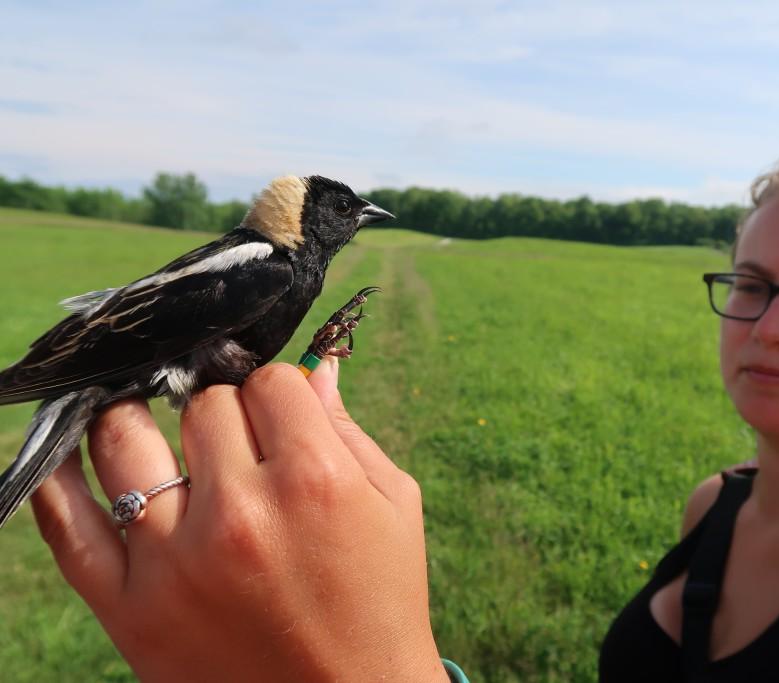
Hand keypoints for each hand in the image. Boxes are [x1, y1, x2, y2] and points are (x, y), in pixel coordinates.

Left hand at [30, 359, 446, 682]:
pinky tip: (69, 461)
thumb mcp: (394, 505)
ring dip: (139, 423)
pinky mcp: (131, 609)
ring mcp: (178, 560)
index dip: (277, 395)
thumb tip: (315, 368)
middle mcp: (243, 512)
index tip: (279, 417)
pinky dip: (57, 483)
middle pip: (205, 407)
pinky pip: (67, 528)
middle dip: (225, 416)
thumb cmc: (381, 599)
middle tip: (239, 449)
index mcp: (315, 479)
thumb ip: (348, 430)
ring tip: (151, 432)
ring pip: (125, 438)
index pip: (270, 383)